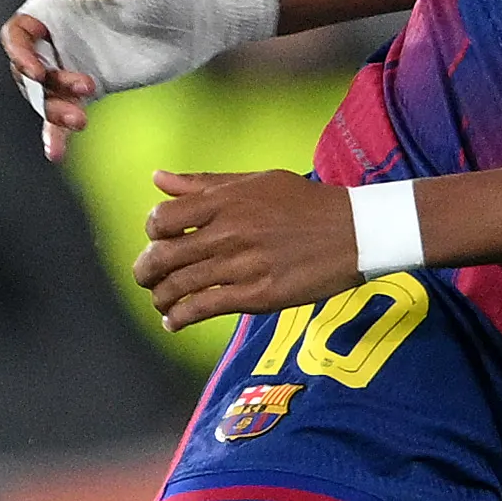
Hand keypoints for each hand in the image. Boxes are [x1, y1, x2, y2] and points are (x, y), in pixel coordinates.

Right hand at [2, 0, 147, 160]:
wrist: (198, 18)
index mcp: (55, 9)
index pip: (18, 34)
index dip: (19, 52)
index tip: (37, 70)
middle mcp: (57, 38)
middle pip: (27, 70)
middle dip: (46, 85)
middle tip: (86, 88)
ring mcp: (73, 65)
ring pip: (45, 95)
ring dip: (54, 111)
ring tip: (81, 120)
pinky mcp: (93, 89)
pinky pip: (66, 112)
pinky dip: (57, 133)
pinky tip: (56, 154)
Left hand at [129, 168, 356, 331]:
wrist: (356, 232)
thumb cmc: (306, 203)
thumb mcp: (256, 181)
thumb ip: (204, 183)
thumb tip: (157, 178)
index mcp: (226, 201)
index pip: (162, 219)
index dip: (152, 233)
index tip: (159, 241)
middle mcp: (229, 232)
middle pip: (163, 257)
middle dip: (145, 271)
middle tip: (147, 277)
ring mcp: (243, 266)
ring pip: (179, 287)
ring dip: (160, 298)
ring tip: (162, 302)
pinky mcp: (258, 295)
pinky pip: (204, 309)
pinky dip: (181, 318)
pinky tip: (175, 322)